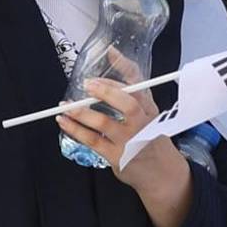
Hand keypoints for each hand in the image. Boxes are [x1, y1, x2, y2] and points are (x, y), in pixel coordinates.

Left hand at [56, 78, 187, 197]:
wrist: (161, 174)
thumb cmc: (152, 140)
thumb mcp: (151, 117)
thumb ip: (135, 99)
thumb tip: (109, 78)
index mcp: (150, 109)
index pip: (140, 83)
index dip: (125, 66)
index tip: (111, 52)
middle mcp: (142, 123)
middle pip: (126, 102)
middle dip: (105, 91)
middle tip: (87, 85)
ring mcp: (129, 140)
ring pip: (103, 122)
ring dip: (80, 113)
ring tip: (65, 107)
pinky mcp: (116, 156)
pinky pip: (91, 140)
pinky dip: (75, 130)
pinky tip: (65, 123)